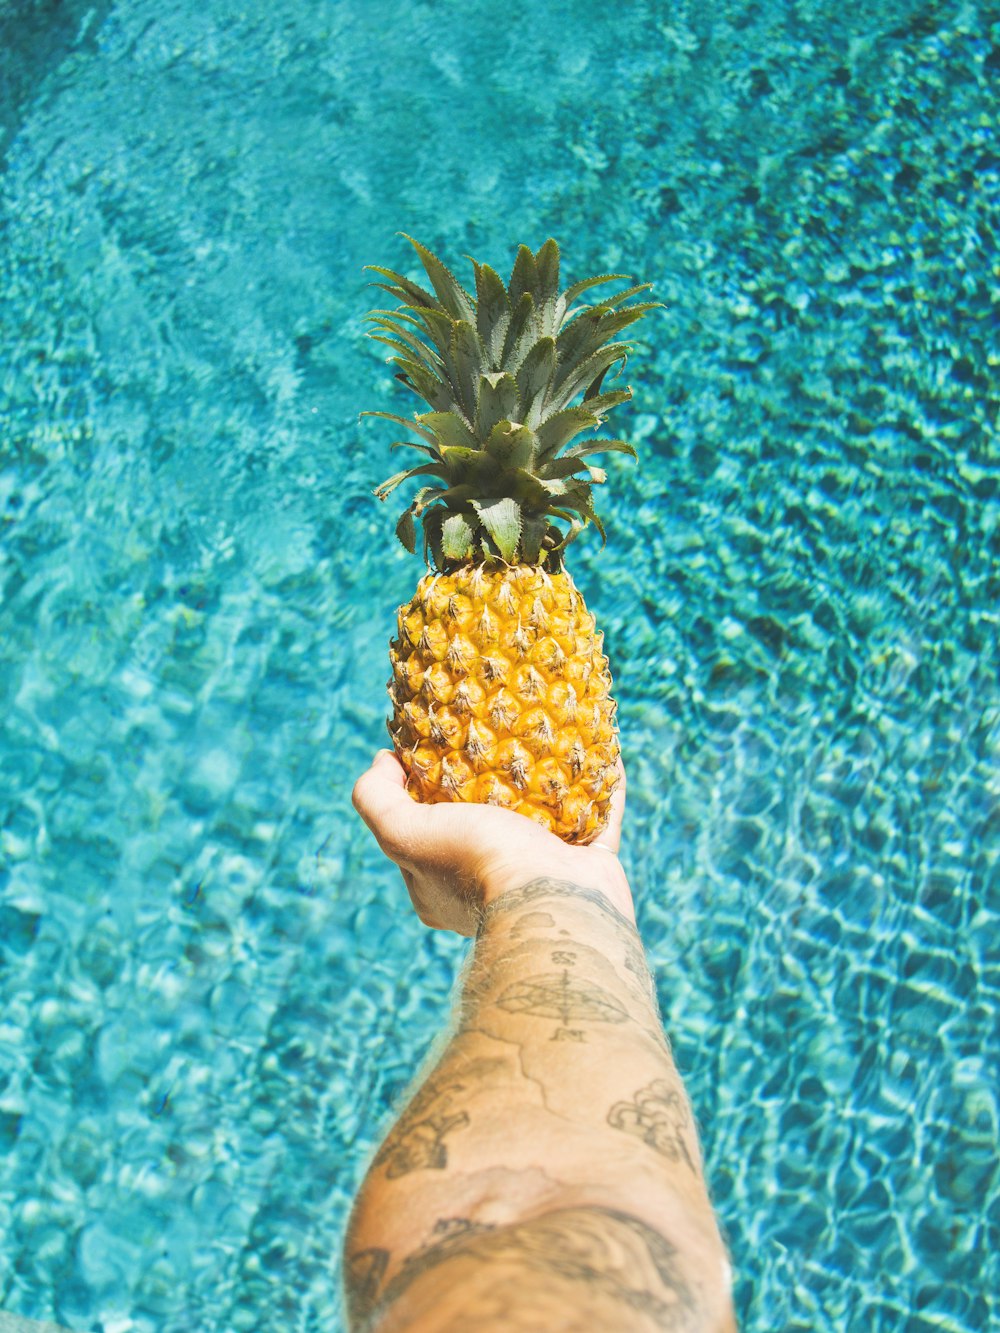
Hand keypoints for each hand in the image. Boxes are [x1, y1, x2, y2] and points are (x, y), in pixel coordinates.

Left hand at [352, 749, 631, 936]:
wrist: (556, 907)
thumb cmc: (477, 867)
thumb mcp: (406, 833)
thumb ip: (377, 800)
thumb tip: (381, 761)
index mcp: (442, 886)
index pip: (425, 830)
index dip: (424, 789)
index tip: (437, 744)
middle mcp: (491, 886)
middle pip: (488, 821)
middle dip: (494, 779)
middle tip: (497, 730)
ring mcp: (544, 879)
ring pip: (547, 819)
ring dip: (550, 779)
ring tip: (550, 732)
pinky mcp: (592, 869)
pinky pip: (599, 818)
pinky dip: (602, 786)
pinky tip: (603, 750)